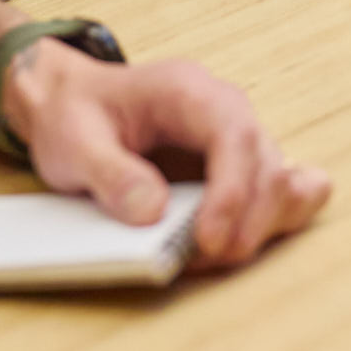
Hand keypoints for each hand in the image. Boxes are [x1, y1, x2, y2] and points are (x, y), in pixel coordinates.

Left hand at [2, 41, 331, 266]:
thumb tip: (153, 212)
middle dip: (247, 221)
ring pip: (280, 182)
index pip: (233, 134)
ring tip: (207, 256)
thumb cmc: (76, 114)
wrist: (71, 103)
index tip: (208, 239)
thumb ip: (111, 173)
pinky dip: (274, 221)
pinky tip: (245, 239)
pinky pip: (280, 192)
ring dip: (257, 227)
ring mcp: (235, 140)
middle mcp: (223, 109)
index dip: (231, 191)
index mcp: (187, 90)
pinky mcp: (236, 169)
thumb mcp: (74, 140)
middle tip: (203, 259)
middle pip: (266, 163)